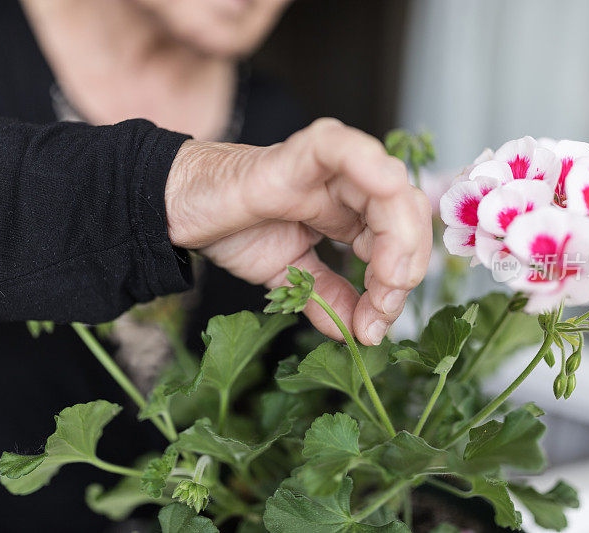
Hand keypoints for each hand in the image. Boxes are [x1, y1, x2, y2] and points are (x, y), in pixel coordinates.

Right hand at [165, 118, 431, 344]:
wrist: (181, 211)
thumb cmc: (235, 231)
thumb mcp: (291, 278)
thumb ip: (327, 300)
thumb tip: (363, 333)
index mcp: (351, 209)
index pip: (402, 237)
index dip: (400, 280)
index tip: (377, 323)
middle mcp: (348, 183)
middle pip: (407, 213)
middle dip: (406, 266)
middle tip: (383, 307)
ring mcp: (327, 165)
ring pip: (391, 188)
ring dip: (400, 237)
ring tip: (384, 279)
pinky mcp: (299, 154)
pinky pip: (343, 148)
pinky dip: (371, 165)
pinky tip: (385, 189)